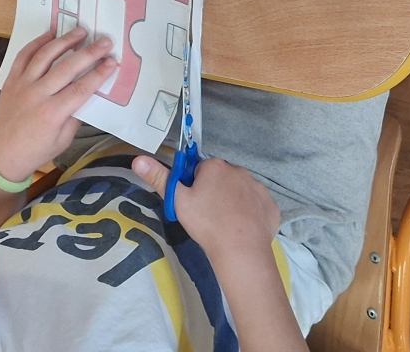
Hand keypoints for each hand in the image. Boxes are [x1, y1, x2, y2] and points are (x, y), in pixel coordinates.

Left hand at [0, 28, 117, 183]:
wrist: (3, 154)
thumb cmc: (37, 150)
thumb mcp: (63, 140)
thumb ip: (76, 116)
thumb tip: (89, 93)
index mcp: (53, 114)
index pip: (81, 88)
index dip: (99, 73)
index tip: (112, 61)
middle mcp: (37, 95)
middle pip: (67, 68)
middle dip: (89, 52)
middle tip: (104, 40)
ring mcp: (22, 84)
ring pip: (45, 55)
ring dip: (64, 41)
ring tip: (80, 31)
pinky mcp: (11, 79)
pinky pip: (24, 55)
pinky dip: (37, 42)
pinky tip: (51, 34)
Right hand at [135, 155, 305, 351]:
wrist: (241, 251)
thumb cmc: (206, 224)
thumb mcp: (177, 201)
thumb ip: (159, 178)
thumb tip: (137, 158)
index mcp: (214, 166)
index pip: (200, 170)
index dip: (195, 186)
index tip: (195, 204)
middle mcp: (238, 170)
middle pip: (221, 178)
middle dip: (215, 192)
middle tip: (209, 216)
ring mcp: (258, 187)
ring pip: (240, 191)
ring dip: (234, 201)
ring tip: (227, 224)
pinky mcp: (271, 206)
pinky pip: (257, 205)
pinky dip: (251, 213)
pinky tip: (244, 228)